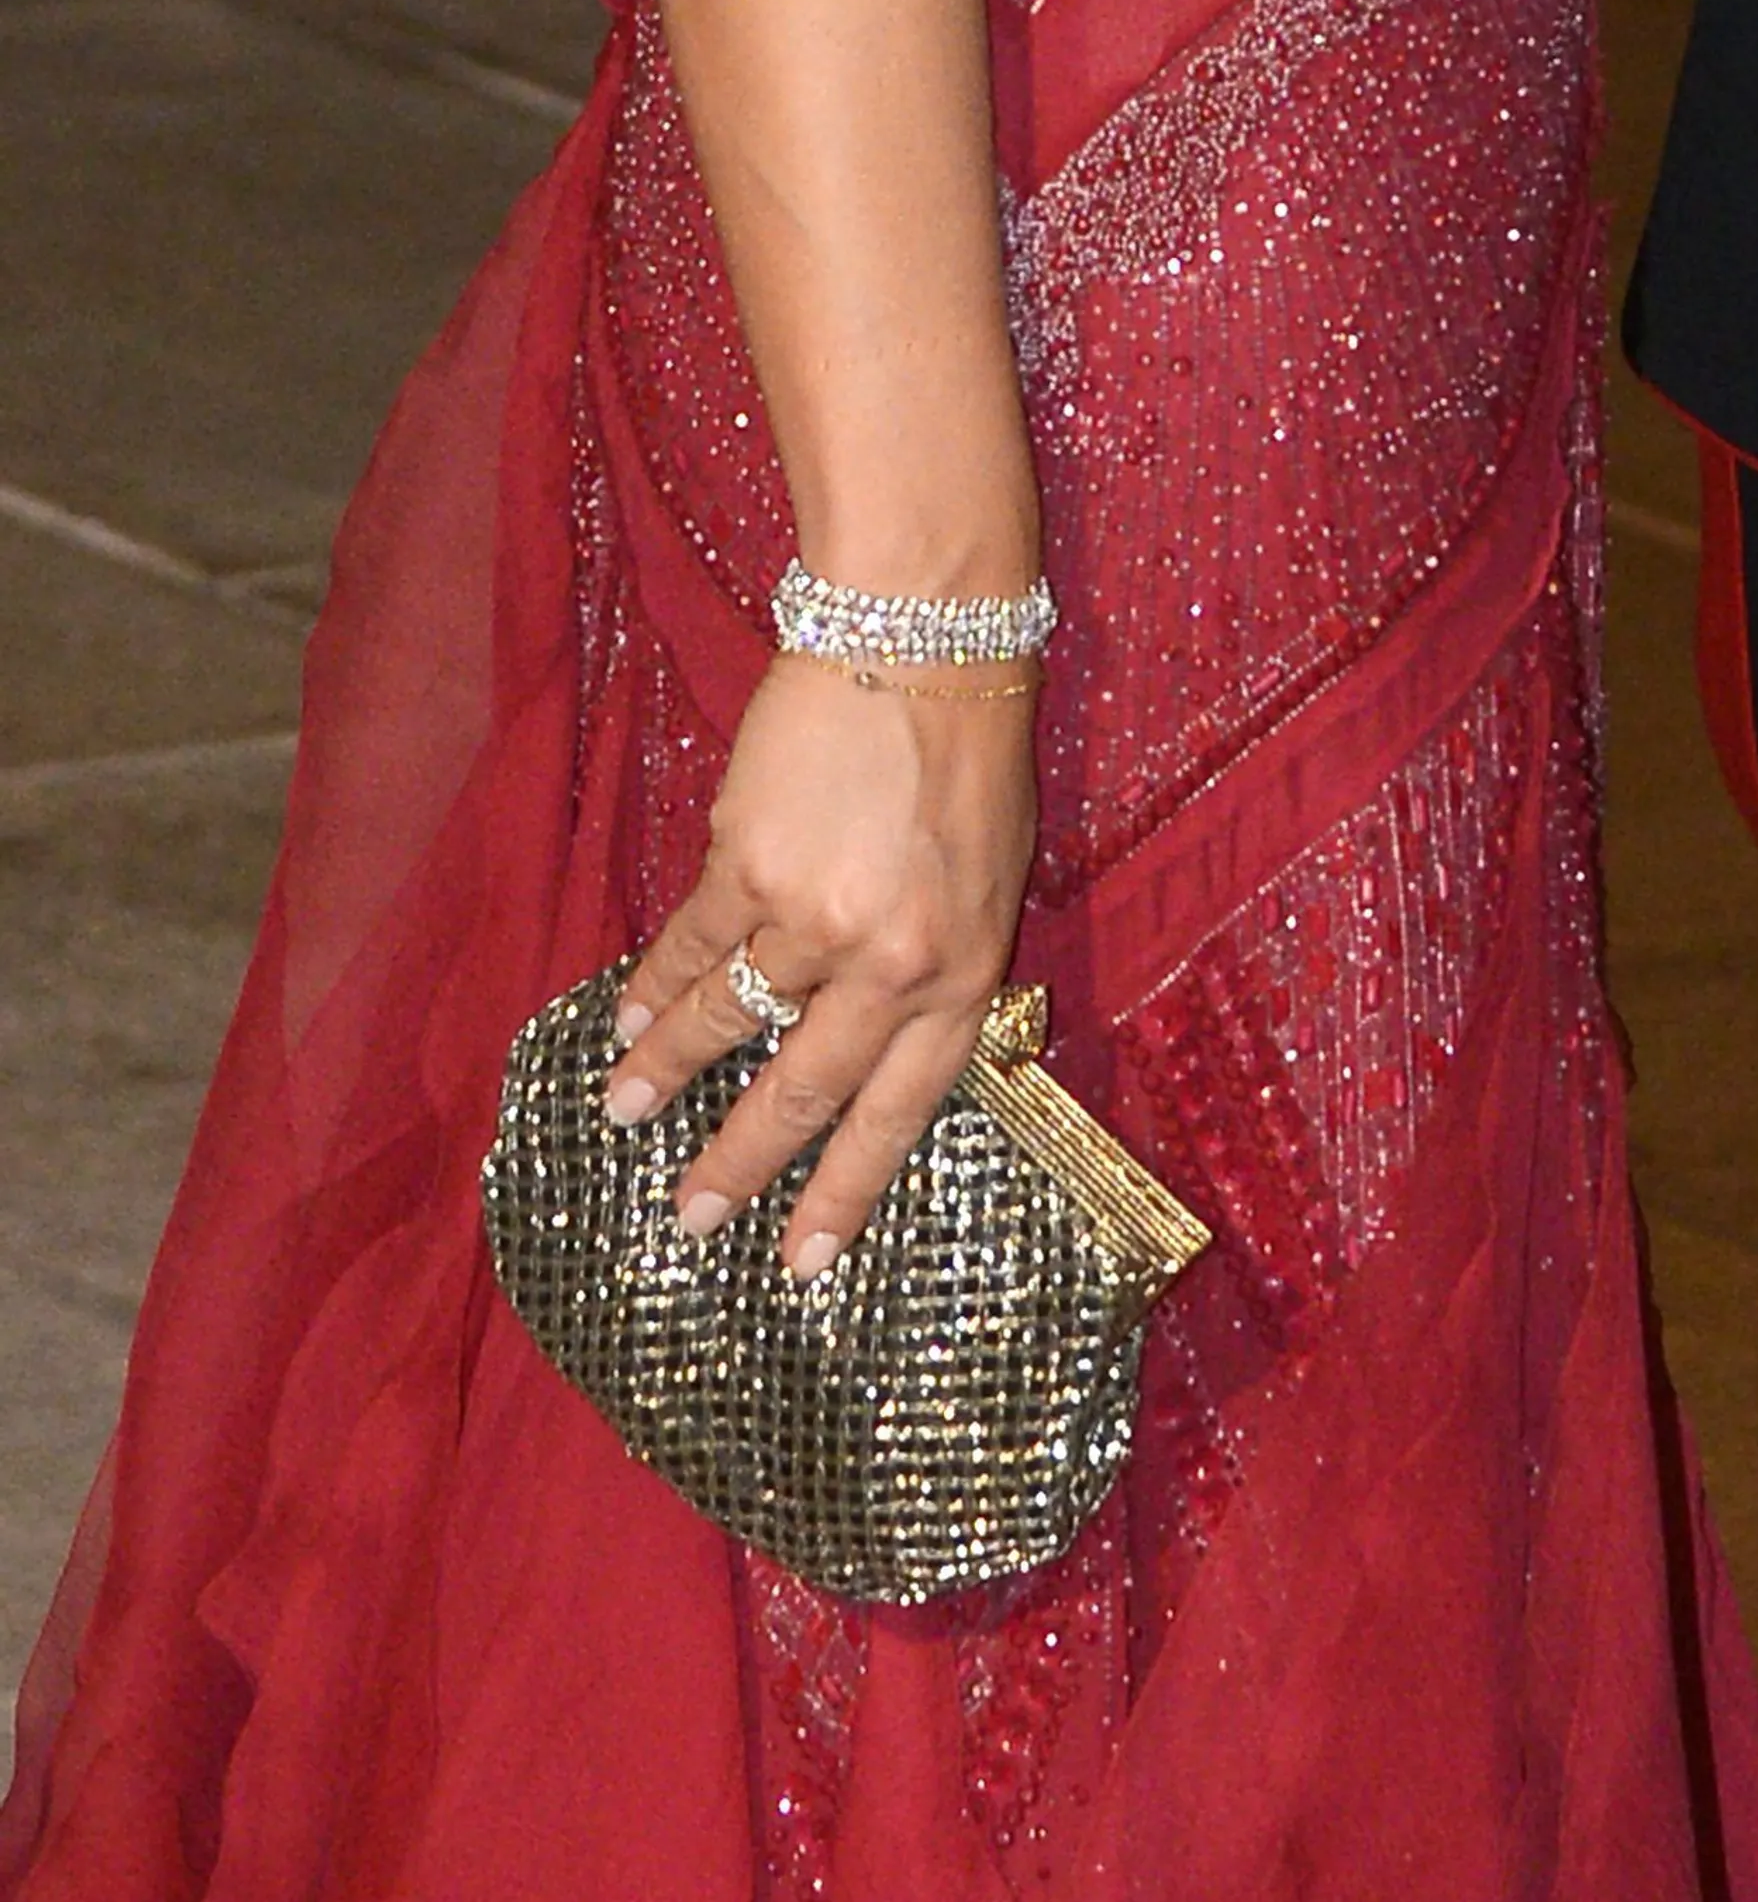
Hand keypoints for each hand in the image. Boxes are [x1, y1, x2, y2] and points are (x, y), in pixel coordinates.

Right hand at [600, 648, 1039, 1276]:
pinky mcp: (745, 860)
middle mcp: (887, 961)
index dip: (843, 1193)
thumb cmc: (971, 753)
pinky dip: (652, 984)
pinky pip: (690, 944)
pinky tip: (622, 1017)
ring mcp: (811, 913)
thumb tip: (861, 1045)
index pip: (898, 1112)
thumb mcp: (990, 880)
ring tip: (624, 1112)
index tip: (799, 1264)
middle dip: (738, 1164)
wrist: (923, 637)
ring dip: (666, 1070)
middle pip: (801, 1090)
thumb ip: (932, 966)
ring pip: (727, 1017)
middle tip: (687, 1218)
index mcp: (961, 973)